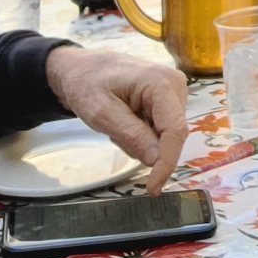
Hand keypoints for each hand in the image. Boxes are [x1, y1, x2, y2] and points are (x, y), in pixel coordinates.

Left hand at [44, 47, 189, 193]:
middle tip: (115, 133)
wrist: (82, 69)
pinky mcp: (169, 99)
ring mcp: (174, 91)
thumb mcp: (101, 113)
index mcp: (161, 83)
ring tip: (117, 122)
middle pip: (171, 134)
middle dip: (145, 145)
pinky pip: (160, 129)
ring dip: (141, 140)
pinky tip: (125, 120)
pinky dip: (142, 133)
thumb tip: (156, 160)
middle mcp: (175, 85)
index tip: (153, 188)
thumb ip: (131, 135)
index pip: (174, 131)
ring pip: (165, 135)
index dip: (166, 162)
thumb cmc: (87, 84)